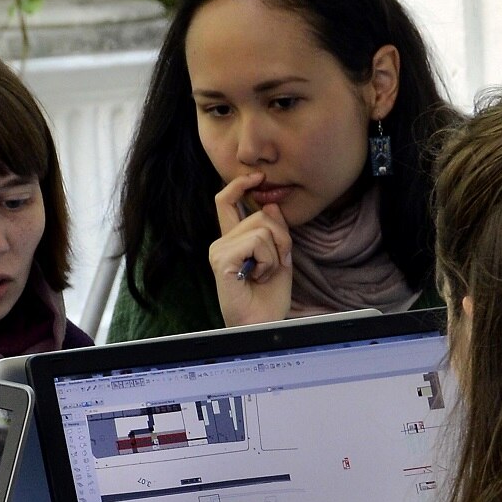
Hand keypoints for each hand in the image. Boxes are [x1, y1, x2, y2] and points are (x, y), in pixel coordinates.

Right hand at [210, 171, 293, 326]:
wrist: (262, 324)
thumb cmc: (268, 298)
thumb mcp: (279, 257)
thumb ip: (274, 231)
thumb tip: (270, 204)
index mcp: (231, 241)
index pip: (227, 201)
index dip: (240, 184)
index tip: (258, 177)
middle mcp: (221, 243)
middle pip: (260, 214)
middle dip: (282, 236)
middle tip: (280, 263)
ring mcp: (219, 251)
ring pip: (262, 227)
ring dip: (277, 252)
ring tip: (267, 273)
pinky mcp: (222, 259)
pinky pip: (258, 242)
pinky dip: (269, 260)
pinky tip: (260, 277)